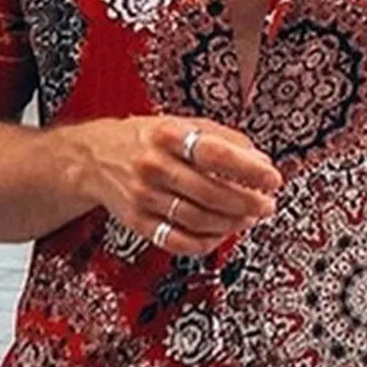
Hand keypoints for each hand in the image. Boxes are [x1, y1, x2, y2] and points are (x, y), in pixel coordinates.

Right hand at [68, 115, 282, 255]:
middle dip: (247, 203)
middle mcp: (152, 166)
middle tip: (267, 205)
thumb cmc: (146, 139)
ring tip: (250, 218)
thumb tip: (259, 161)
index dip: (248, 169)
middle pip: (210, 192)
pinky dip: (206, 242)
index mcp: (166, 135)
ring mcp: (143, 197)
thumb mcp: (181, 124)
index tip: (272, 177)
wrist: (94, 157)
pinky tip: (222, 233)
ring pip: (198, 220)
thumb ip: (221, 138)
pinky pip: (178, 240)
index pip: (215, 154)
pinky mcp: (138, 222)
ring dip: (232, 223)